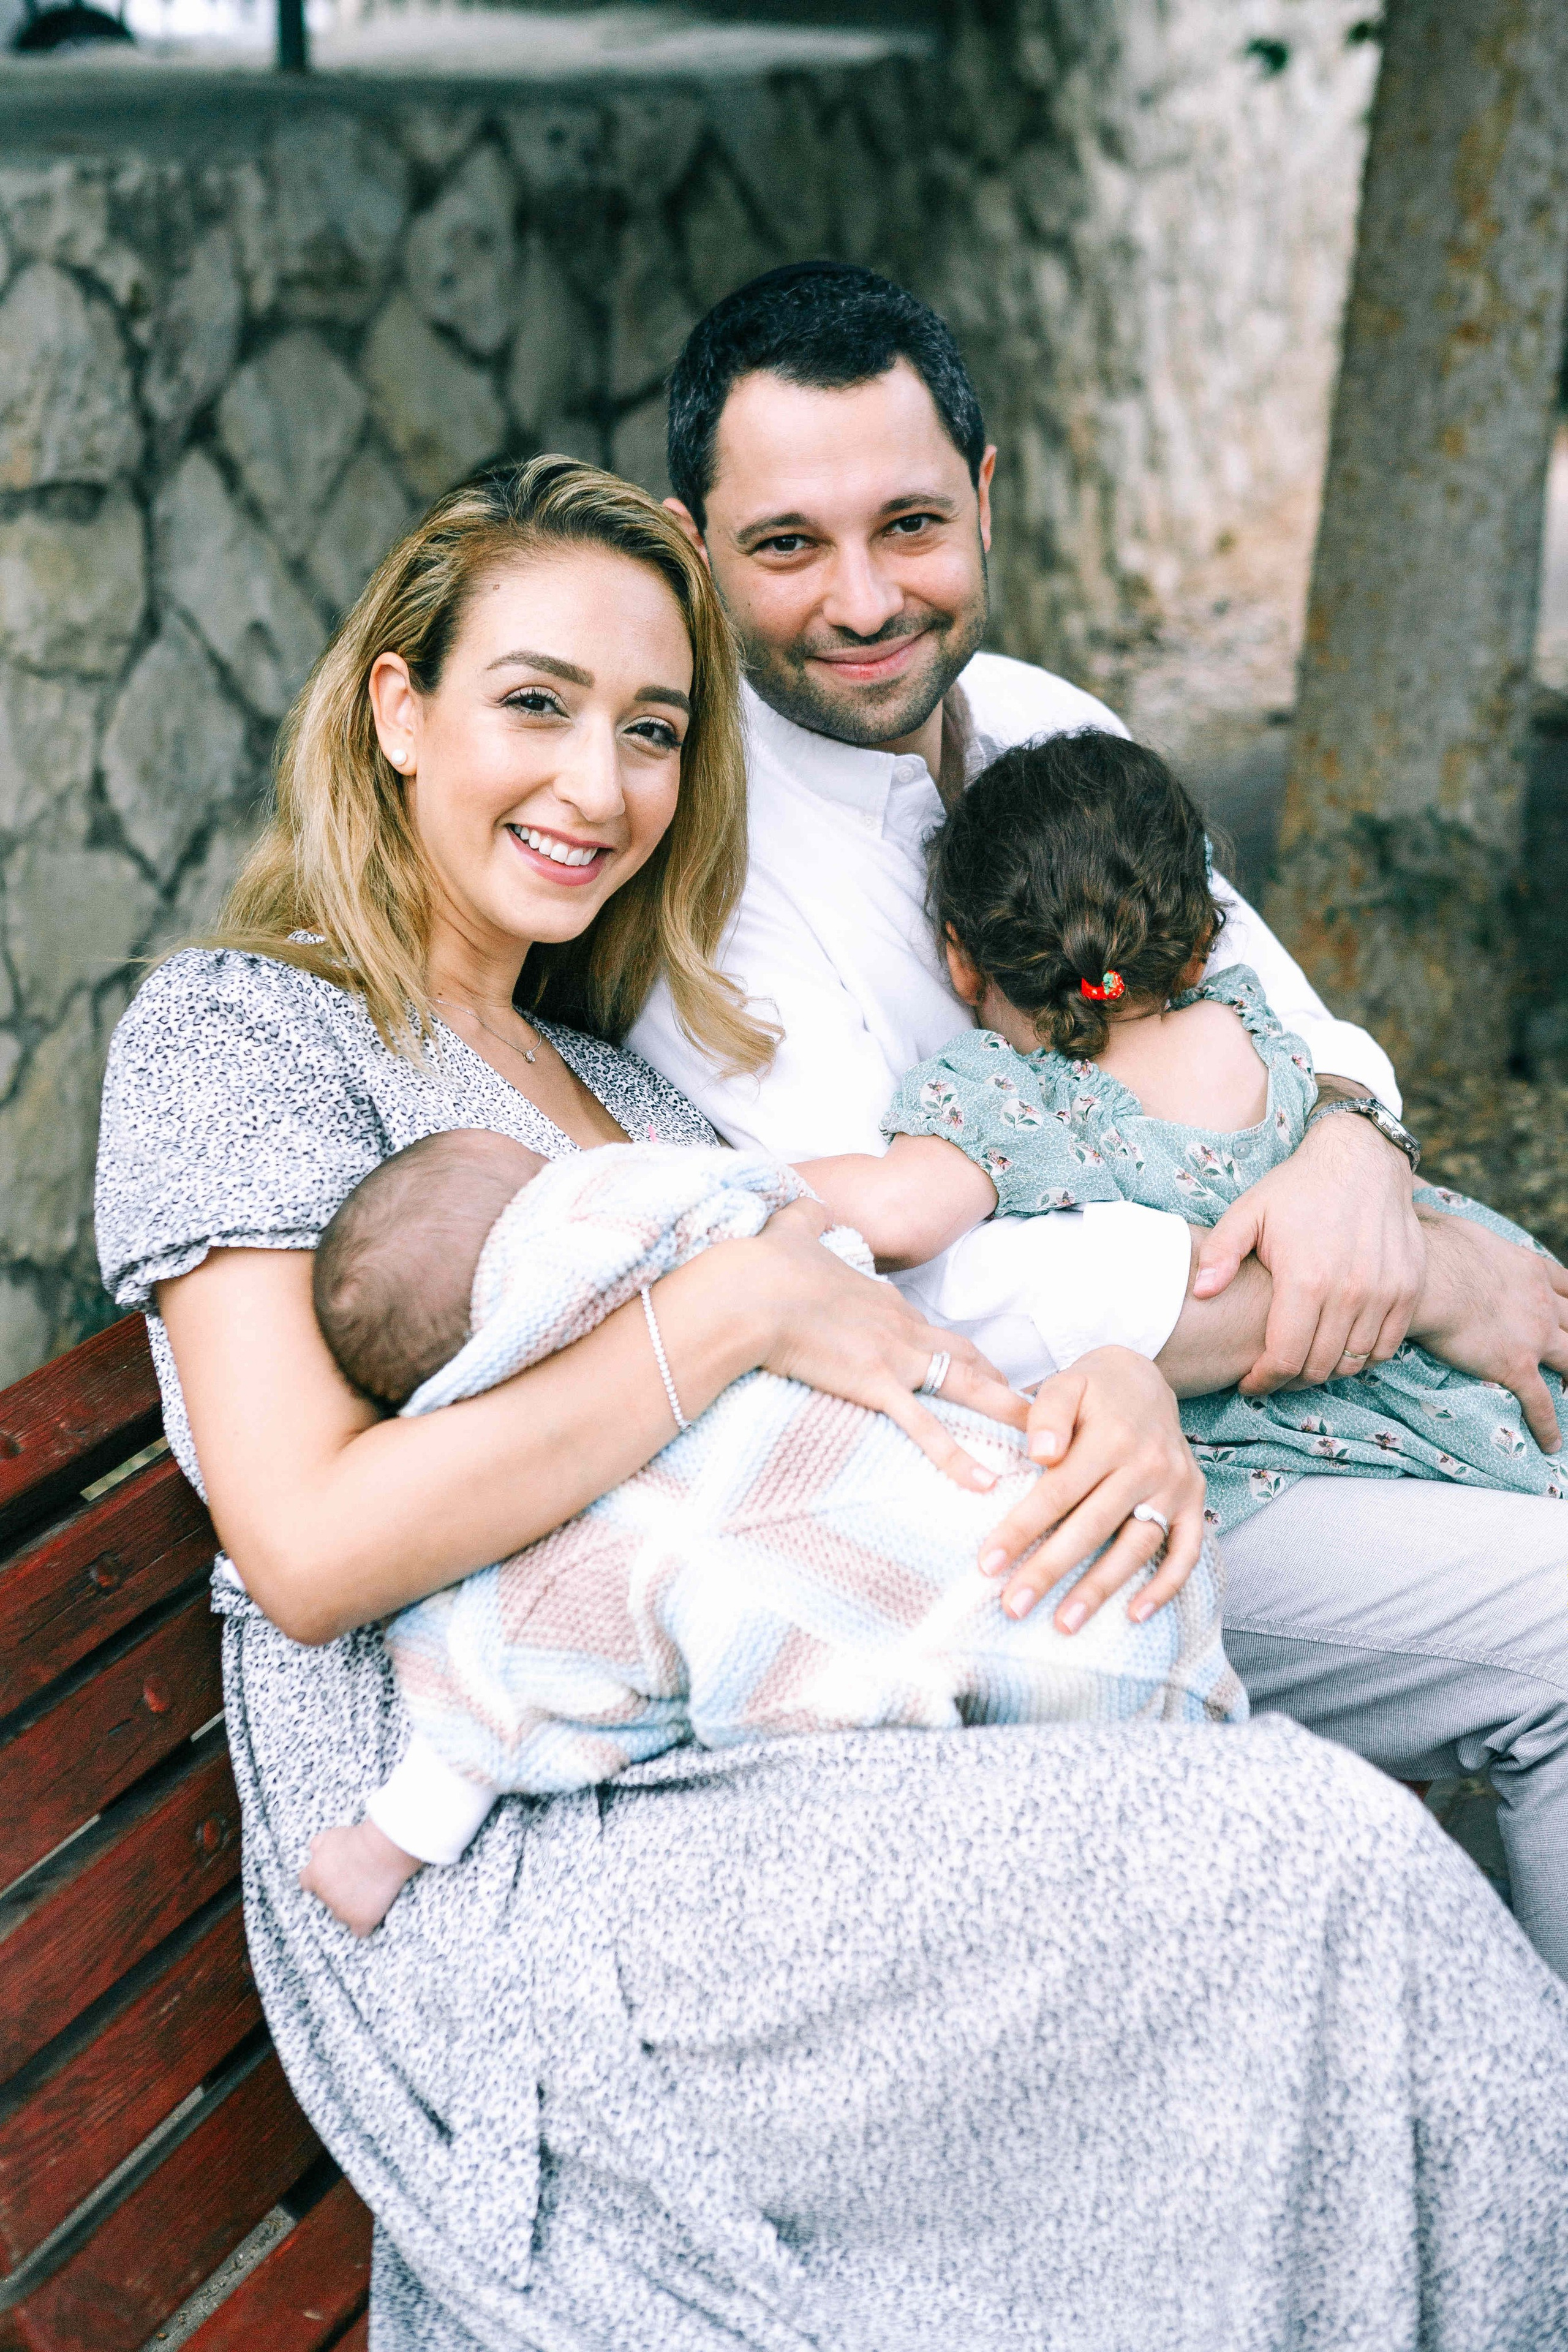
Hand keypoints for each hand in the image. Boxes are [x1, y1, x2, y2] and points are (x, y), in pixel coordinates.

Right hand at [747, 1198, 1027, 1486]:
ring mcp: (895, 1356)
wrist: (746, 1293)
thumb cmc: (763, 1266)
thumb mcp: (792, 1231)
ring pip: (967, 1386)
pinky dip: (958, 1458)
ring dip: (1006, 1413)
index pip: (935, 1331)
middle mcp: (902, 1327)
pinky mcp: (877, 1384)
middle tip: (1029, 1409)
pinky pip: (926, 1428)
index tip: (978, 1373)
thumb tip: (808, 1204)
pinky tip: (984, 1483)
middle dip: (1001, 1383)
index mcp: (884, 1301)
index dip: (961, 1353)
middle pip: (967, 1356)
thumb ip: (807, 1218)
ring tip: (1039, 1443)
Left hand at [974, 1347, 1206, 1630]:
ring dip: (1101, 1589)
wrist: (1146, 1377)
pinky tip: (1135, 1615)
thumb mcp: (1065, 1383)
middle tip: (1014, 1607)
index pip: (1057, 1492)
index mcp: (1111, 1437)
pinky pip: (1185, 1550)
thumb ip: (1047, 1413)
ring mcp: (1175, 1486)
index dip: (1021, 1530)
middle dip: (1050, 1570)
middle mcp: (1147, 1464)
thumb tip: (1041, 1455)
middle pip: (1093, 1527)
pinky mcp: (1195, 1501)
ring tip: (1065, 1624)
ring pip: (1137, 1547)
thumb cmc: (1093, 1389)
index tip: (988, 1565)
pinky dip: (1166, 1586)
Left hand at [1193, 1107, 1423, 1391]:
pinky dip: (1362, 1357)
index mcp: (1306, 1280)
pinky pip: (1386, 1346)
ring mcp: (1386, 1293)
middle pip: (1318, 1367)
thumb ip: (1220, 1253)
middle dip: (1289, 1380)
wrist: (1362, 1159)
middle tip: (1272, 1374)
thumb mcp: (1249, 1211)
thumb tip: (1199, 1293)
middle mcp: (1351, 1292)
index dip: (1263, 1381)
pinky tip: (1338, 1346)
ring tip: (1302, 1361)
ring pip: (1354, 1362)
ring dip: (1325, 1371)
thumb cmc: (1298, 1187)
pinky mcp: (1409, 1288)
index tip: (1250, 1383)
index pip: (1284, 1358)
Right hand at [1411, 1214, 1567, 1451]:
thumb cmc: (1431, 1249)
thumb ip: (1443, 1219)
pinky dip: (1549, 1425)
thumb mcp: (1449, 1224)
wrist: (1429, 1280)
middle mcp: (1540, 1303)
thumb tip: (1413, 1197)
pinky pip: (1541, 1402)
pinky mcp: (1516, 1366)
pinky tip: (1554, 1445)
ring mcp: (1534, 1335)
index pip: (1565, 1284)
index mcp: (1527, 1268)